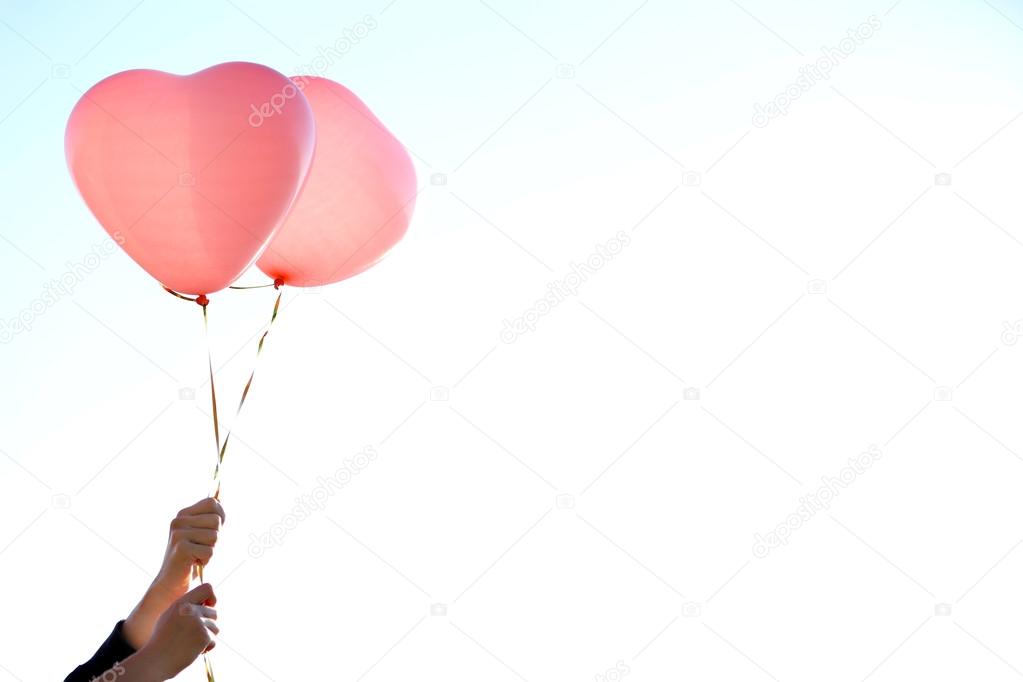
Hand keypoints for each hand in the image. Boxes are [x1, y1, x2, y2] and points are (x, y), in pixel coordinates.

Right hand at [123, 498, 224, 648]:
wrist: (171, 583)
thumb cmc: (192, 558)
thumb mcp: (202, 533)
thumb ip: (211, 517)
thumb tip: (221, 496)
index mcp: (183, 513)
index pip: (213, 503)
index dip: (219, 518)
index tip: (209, 533)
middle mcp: (178, 520)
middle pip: (217, 521)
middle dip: (215, 538)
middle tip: (200, 548)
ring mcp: (178, 533)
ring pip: (215, 536)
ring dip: (210, 550)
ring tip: (196, 555)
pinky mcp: (181, 548)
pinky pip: (210, 551)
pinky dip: (206, 560)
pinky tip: (193, 563)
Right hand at [127, 583, 218, 680]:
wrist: (156, 660)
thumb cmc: (162, 640)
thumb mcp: (170, 616)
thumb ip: (187, 607)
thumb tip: (207, 603)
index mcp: (182, 602)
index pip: (208, 588)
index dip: (212, 597)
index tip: (207, 608)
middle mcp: (192, 610)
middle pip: (214, 612)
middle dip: (208, 624)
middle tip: (193, 634)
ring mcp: (198, 623)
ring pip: (215, 628)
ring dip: (206, 637)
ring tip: (190, 643)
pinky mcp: (204, 637)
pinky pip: (213, 641)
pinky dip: (206, 647)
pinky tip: (192, 651)